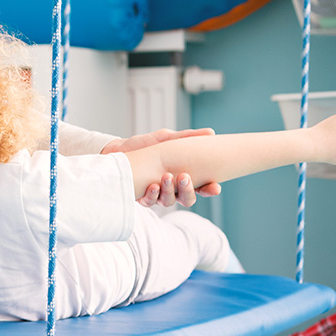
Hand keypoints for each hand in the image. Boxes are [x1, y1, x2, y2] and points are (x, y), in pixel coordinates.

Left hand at [102, 129, 221, 205]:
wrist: (120, 150)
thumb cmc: (146, 145)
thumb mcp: (167, 138)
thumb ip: (187, 137)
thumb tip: (211, 132)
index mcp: (182, 176)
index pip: (202, 187)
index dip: (209, 189)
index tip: (215, 187)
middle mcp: (172, 189)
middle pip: (187, 199)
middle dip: (187, 190)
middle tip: (184, 177)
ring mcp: (157, 195)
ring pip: (168, 202)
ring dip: (168, 191)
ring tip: (166, 177)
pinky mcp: (141, 197)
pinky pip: (149, 202)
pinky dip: (151, 196)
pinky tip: (152, 186)